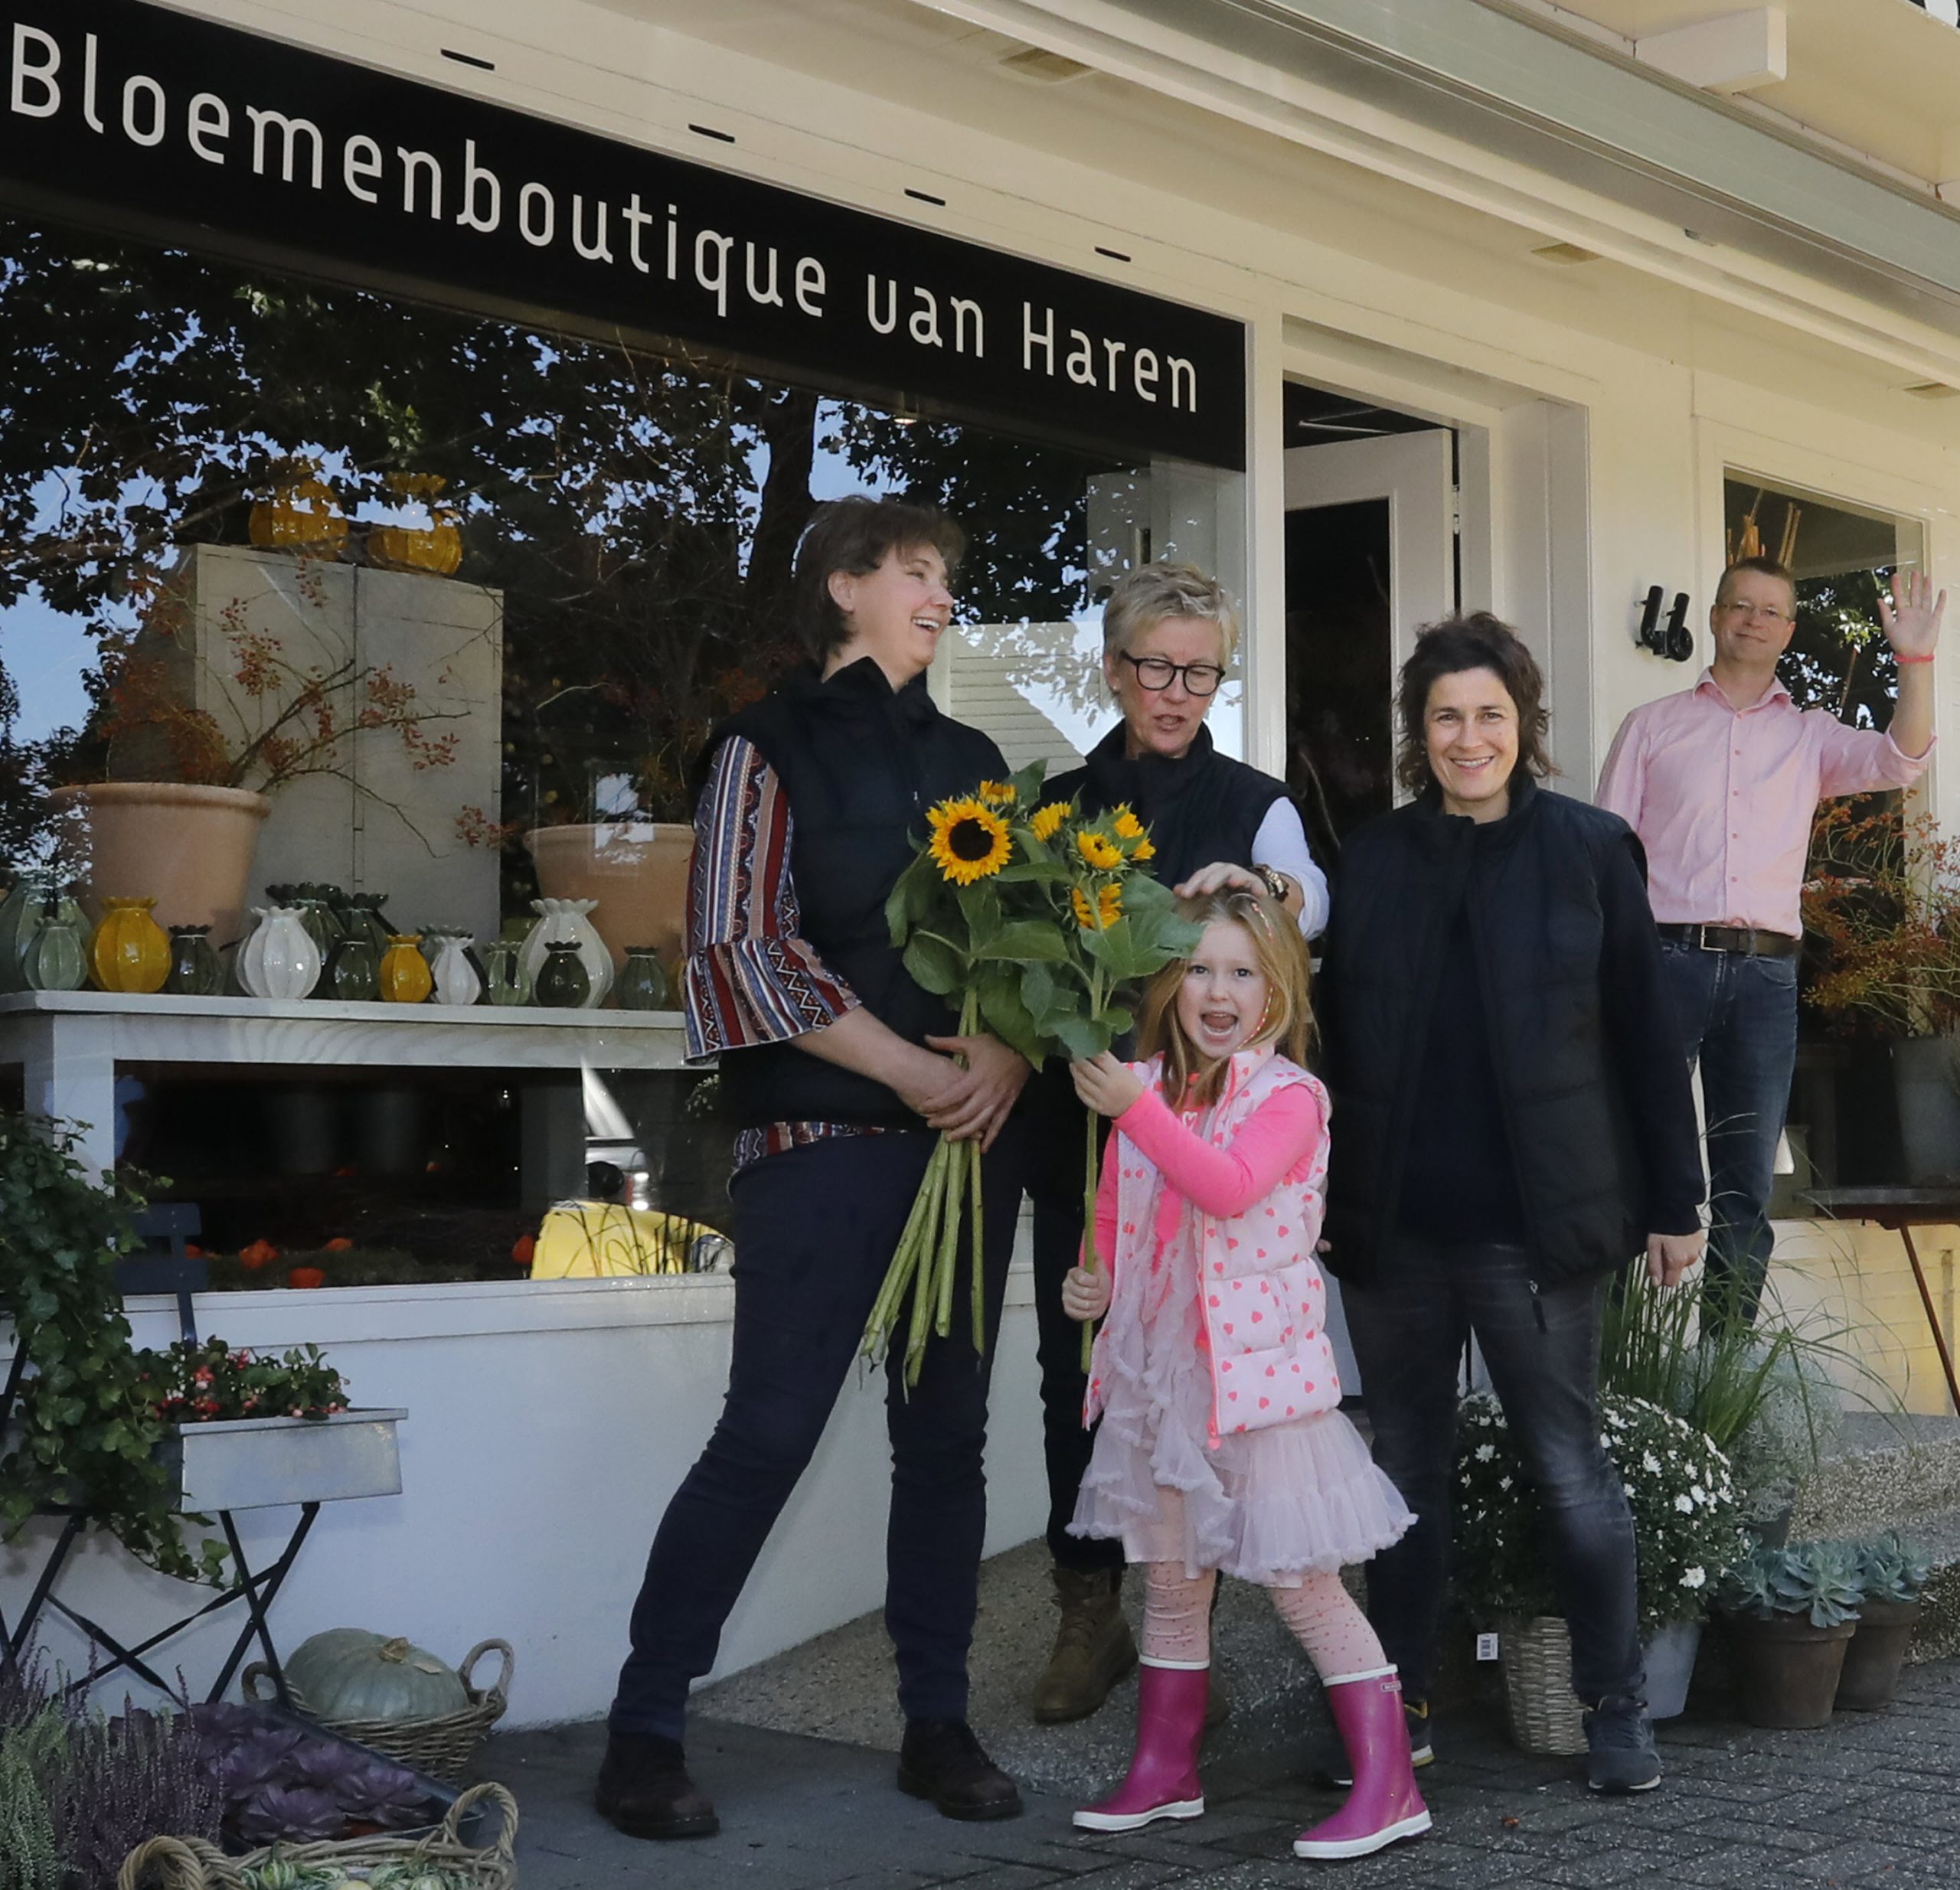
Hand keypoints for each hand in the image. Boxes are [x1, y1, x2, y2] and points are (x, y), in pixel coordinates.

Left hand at [920, 1032, 1028, 1149]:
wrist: (1024, 1047)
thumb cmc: (996, 1044)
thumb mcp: (971, 1042)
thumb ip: (947, 1043)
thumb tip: (926, 1038)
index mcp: (975, 1078)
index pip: (951, 1096)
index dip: (935, 1104)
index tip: (922, 1108)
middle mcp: (986, 1093)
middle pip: (963, 1114)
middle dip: (945, 1122)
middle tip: (931, 1125)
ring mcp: (999, 1101)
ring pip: (979, 1123)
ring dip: (963, 1133)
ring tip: (949, 1138)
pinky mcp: (1008, 1104)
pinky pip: (998, 1124)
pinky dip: (990, 1137)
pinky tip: (982, 1148)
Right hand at [1061, 1262, 1110, 1321]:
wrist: (1098, 1295)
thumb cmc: (1099, 1280)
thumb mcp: (1099, 1267)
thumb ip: (1096, 1257)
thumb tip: (1094, 1249)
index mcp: (1073, 1273)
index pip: (1081, 1278)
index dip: (1093, 1282)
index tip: (1098, 1282)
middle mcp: (1066, 1285)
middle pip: (1084, 1293)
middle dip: (1097, 1294)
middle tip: (1099, 1293)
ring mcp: (1066, 1298)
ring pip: (1085, 1305)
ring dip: (1096, 1304)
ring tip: (1097, 1300)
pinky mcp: (1068, 1310)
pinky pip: (1081, 1315)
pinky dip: (1091, 1313)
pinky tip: (1092, 1308)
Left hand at [1071, 1050, 1144, 1117]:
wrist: (1137, 1106)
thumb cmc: (1131, 1085)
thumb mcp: (1123, 1069)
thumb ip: (1108, 1060)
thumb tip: (1092, 1049)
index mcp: (1116, 1073)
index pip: (1098, 1059)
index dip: (1088, 1051)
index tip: (1082, 1046)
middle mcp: (1107, 1085)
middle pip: (1087, 1069)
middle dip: (1078, 1060)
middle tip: (1073, 1054)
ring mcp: (1101, 1097)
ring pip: (1082, 1082)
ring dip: (1075, 1072)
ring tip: (1073, 1065)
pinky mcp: (1097, 1107)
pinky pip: (1083, 1095)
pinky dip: (1078, 1086)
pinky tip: (1077, 1080)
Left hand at [1174, 860, 1265, 900]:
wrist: (1251, 898)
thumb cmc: (1226, 896)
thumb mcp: (1208, 895)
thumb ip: (1194, 891)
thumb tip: (1177, 890)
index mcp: (1212, 874)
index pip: (1201, 875)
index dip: (1192, 883)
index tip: (1183, 895)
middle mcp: (1226, 872)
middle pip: (1217, 871)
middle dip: (1211, 880)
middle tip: (1205, 890)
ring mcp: (1242, 876)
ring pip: (1235, 872)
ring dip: (1233, 876)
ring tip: (1232, 883)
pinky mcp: (1257, 885)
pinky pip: (1256, 883)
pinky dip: (1257, 886)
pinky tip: (1257, 893)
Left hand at [1646, 1229, 1703, 1288]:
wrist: (1677, 1209)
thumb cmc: (1662, 1227)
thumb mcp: (1652, 1247)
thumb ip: (1655, 1267)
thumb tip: (1656, 1284)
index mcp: (1677, 1261)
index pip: (1671, 1283)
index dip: (1662, 1278)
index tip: (1657, 1269)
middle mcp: (1690, 1259)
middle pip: (1677, 1271)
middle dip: (1669, 1264)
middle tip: (1662, 1249)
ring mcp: (1697, 1251)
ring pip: (1684, 1261)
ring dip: (1677, 1256)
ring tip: (1670, 1242)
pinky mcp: (1700, 1243)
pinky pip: (1691, 1252)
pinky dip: (1685, 1248)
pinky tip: (1679, 1239)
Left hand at [1878, 568, 1945, 660]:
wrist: (1913, 654)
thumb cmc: (1900, 643)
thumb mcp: (1889, 626)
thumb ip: (1885, 612)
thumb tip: (1879, 599)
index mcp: (1902, 614)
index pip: (1899, 596)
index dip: (1897, 586)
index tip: (1896, 575)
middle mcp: (1913, 613)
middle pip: (1914, 594)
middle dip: (1913, 583)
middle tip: (1913, 571)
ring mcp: (1924, 615)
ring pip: (1926, 597)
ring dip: (1926, 587)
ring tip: (1926, 576)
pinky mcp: (1934, 620)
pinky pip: (1938, 608)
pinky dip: (1941, 600)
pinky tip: (1941, 591)